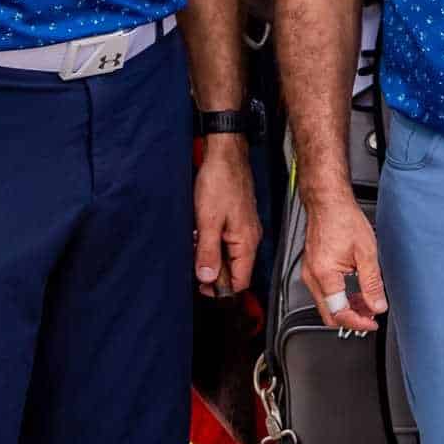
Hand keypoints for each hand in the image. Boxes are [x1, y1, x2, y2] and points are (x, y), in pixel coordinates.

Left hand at [193, 137, 260, 297]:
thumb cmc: (220, 180)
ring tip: (195, 240)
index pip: (240, 281)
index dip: (221, 290)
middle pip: (234, 269)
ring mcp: (244, 228)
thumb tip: (207, 278)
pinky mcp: (236, 218)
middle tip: (194, 260)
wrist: (224, 153)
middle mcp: (249, 237)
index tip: (202, 289)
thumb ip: (207, 252)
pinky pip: (225, 240)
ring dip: (209, 253)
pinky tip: (199, 230)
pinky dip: (211, 240)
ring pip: (228, 254)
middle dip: (212, 269)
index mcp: (247, 241)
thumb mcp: (208, 221)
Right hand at [300, 192, 387, 332]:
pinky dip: (339, 297)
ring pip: (326, 304)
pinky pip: (324, 292)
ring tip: (367, 303)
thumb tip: (377, 305)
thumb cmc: (343, 219)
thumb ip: (372, 283)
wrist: (328, 202)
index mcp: (325, 274)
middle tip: (370, 317)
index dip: (358, 322)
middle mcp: (312, 276)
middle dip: (351, 319)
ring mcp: (309, 272)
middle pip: (329, 313)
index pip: (339, 313)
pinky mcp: (311, 268)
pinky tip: (354, 292)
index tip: (372, 323)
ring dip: (346, 308)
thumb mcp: (366, 252)